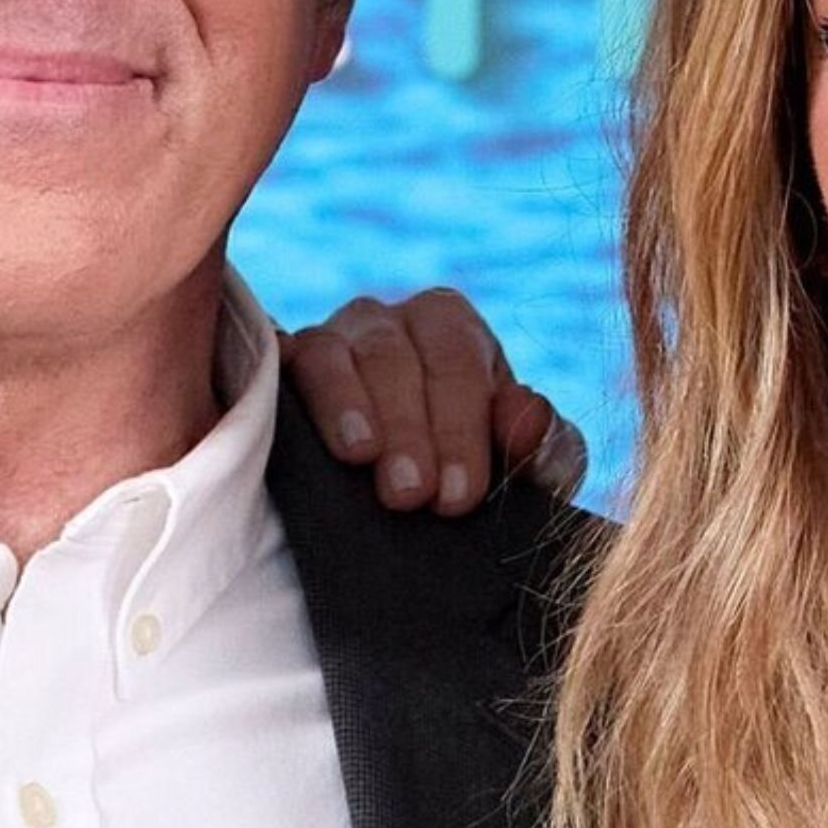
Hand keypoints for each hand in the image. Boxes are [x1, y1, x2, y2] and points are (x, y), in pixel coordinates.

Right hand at [284, 288, 589, 513]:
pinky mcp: (281, 369)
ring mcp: (328, 340)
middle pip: (395, 356)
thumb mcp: (525, 469)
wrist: (402, 506)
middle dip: (408, 427)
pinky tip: (292, 427)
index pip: (458, 364)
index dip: (460, 429)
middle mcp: (388, 321)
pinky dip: (287, 391)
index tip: (458, 496)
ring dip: (347, 405)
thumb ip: (546, 446)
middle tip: (409, 494)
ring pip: (333, 353)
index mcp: (451, 328)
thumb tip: (527, 417)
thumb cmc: (472, 475)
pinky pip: (280, 364)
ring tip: (359, 457)